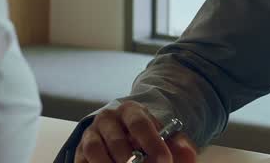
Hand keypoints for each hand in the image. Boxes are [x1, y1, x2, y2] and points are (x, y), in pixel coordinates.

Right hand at [75, 101, 196, 162]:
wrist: (123, 133)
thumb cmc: (145, 136)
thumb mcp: (164, 136)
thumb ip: (178, 145)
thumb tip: (189, 156)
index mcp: (130, 111)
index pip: (140, 124)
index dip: (152, 144)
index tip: (164, 160)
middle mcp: (107, 119)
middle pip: (116, 140)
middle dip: (130, 160)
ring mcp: (90, 135)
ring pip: (94, 150)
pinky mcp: (80, 151)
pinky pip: (81, 161)